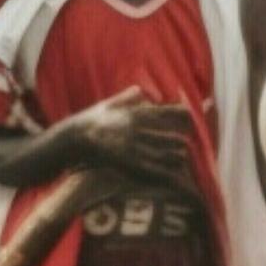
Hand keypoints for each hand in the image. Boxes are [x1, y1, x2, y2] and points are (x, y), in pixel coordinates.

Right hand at [67, 90, 198, 189]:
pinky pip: (152, 169)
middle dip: (181, 141)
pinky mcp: (127, 162)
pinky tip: (175, 175)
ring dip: (177, 157)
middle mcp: (139, 129)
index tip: (190, 120)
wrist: (74, 137)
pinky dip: (165, 172)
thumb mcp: (110, 103)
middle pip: (171, 136)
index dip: (183, 117)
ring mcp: (133, 146)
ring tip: (183, 158)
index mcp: (137, 113)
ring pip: (165, 153)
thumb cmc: (92, 119)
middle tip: (187, 144)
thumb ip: (128, 97)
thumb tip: (141, 90)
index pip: (169, 113)